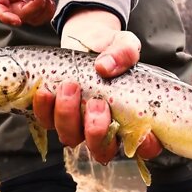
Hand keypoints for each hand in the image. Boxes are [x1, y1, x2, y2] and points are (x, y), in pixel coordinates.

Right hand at [0, 0, 54, 25]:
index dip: (5, 17)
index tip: (17, 21)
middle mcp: (12, 1)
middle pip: (20, 15)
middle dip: (35, 7)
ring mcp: (24, 5)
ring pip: (33, 19)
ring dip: (45, 10)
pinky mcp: (36, 7)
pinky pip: (43, 17)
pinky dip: (50, 10)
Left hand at [33, 9, 162, 163]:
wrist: (88, 40)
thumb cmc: (113, 50)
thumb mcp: (125, 45)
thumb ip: (123, 53)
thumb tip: (104, 67)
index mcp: (133, 119)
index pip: (146, 147)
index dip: (146, 146)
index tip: (143, 131)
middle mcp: (107, 129)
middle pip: (102, 151)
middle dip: (97, 132)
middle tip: (97, 104)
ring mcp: (80, 125)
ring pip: (71, 138)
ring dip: (68, 116)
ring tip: (70, 86)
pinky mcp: (56, 116)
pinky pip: (47, 122)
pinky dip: (44, 109)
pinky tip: (47, 90)